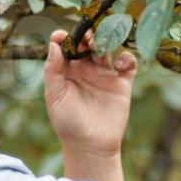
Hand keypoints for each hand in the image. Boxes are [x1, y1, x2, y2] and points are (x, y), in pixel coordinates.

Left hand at [44, 27, 137, 155]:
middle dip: (87, 36)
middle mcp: (86, 70)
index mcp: (68, 71)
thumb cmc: (67, 123)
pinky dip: (127, 58)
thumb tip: (54, 44)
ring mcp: (105, 75)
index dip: (65, 38)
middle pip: (88, 44)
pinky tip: (119, 64)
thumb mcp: (54, 95)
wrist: (89, 145)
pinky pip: (128, 65)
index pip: (67, 47)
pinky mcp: (122, 84)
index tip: (62, 35)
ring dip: (105, 42)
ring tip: (100, 46)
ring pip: (108, 50)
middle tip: (86, 36)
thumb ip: (52, 70)